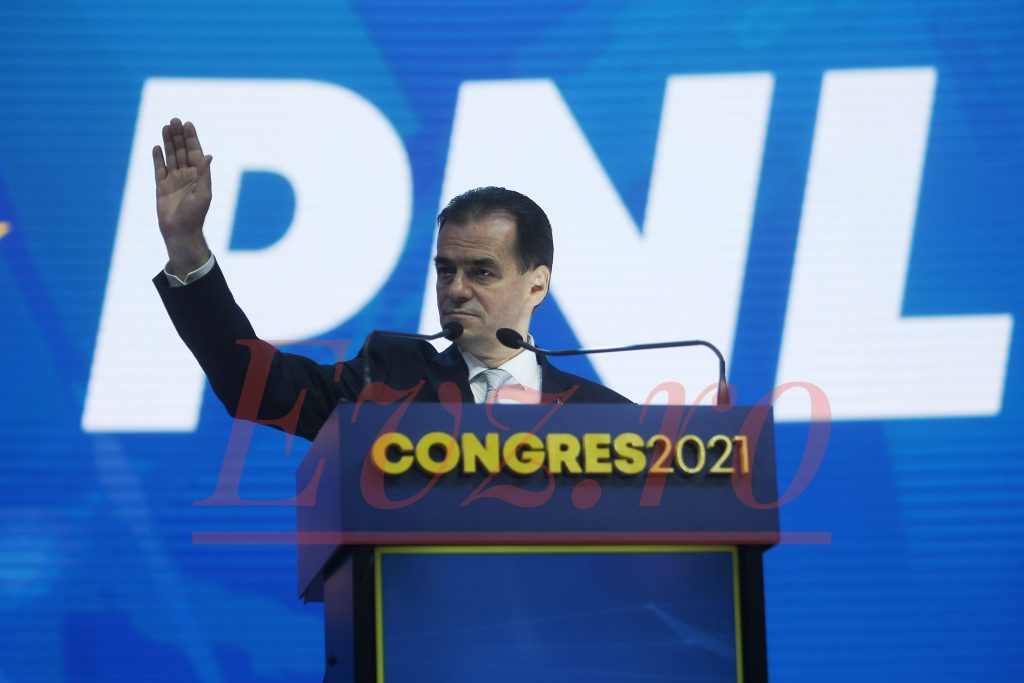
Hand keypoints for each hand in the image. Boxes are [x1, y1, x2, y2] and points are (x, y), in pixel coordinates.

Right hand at [153, 118, 212, 276]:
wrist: (180, 232)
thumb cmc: (195, 215)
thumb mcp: (203, 194)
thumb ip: (204, 174)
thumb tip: (208, 156)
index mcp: (199, 176)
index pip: (195, 152)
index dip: (191, 138)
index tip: (187, 124)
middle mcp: (187, 176)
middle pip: (181, 151)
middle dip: (178, 136)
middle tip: (174, 120)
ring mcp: (174, 180)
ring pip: (170, 157)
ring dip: (168, 142)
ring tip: (165, 127)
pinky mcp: (162, 187)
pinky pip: (159, 169)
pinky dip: (157, 158)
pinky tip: (156, 146)